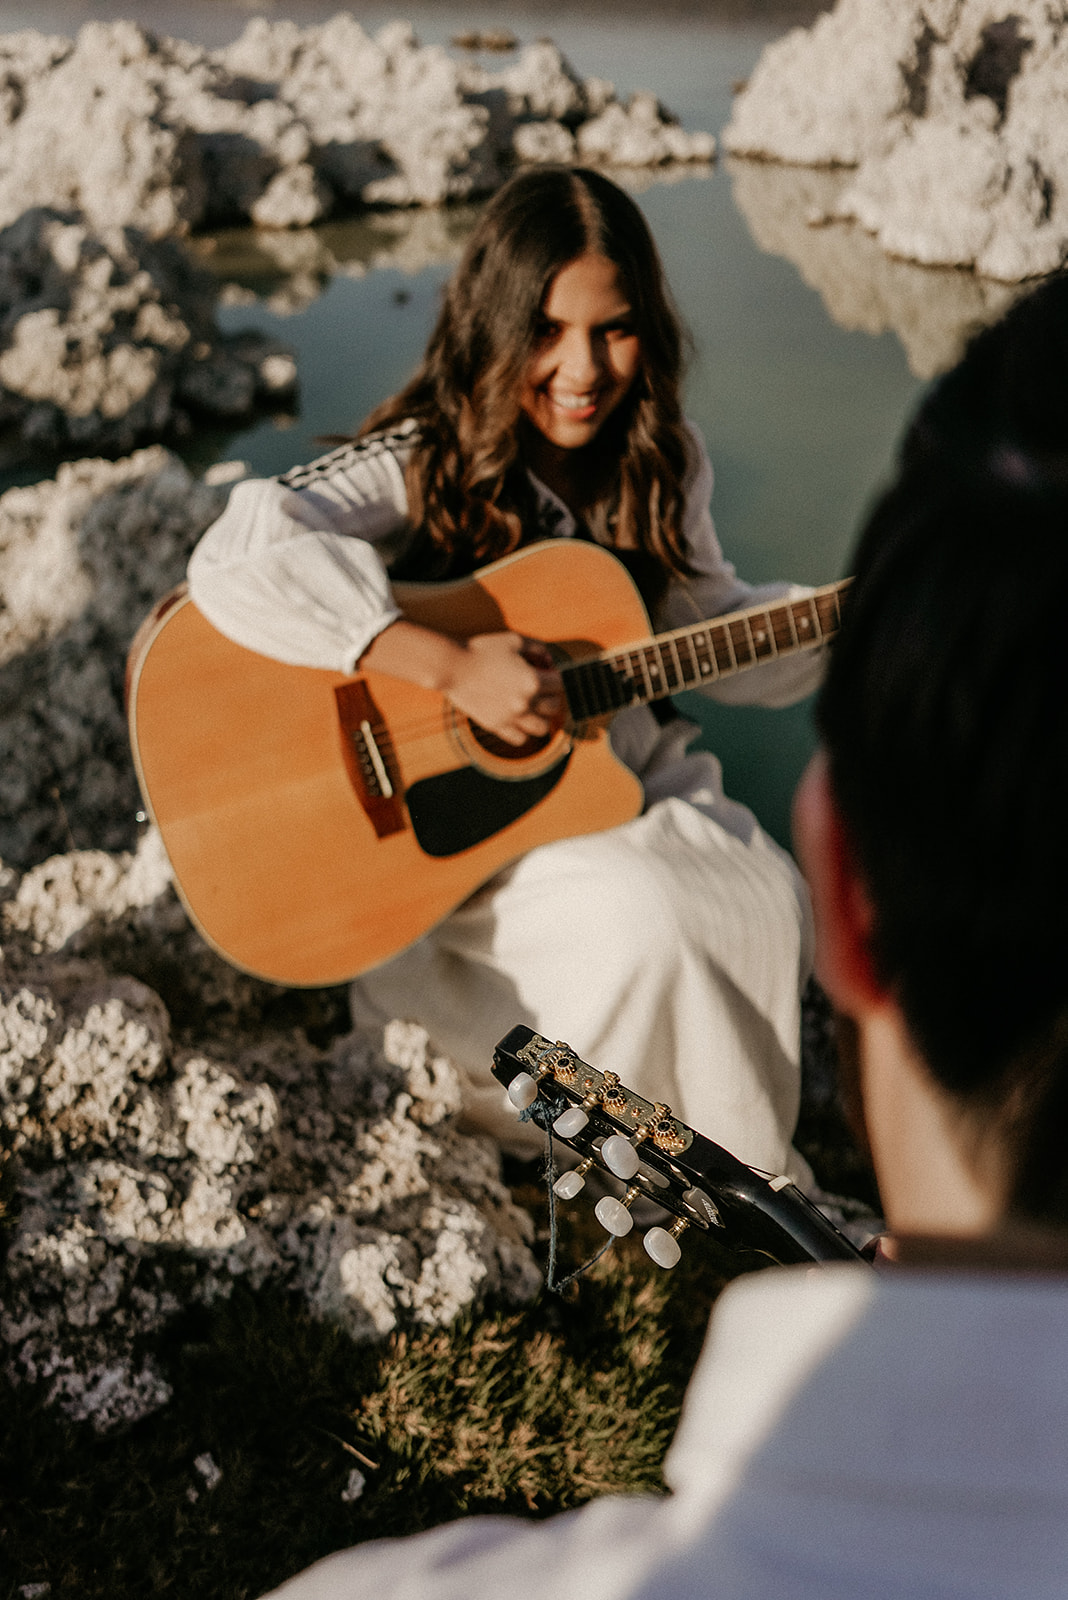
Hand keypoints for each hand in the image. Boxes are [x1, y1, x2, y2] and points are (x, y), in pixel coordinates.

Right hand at [442, 632, 563, 745]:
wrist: (452, 666)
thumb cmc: (482, 649)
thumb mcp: (514, 640)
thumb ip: (538, 647)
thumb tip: (549, 659)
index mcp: (533, 680)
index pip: (559, 683)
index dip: (554, 675)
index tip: (545, 671)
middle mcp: (526, 702)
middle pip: (554, 707)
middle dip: (551, 695)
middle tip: (541, 689)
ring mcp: (511, 717)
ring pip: (542, 728)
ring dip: (542, 718)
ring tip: (534, 709)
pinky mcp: (496, 726)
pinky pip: (520, 739)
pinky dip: (523, 732)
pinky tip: (518, 720)